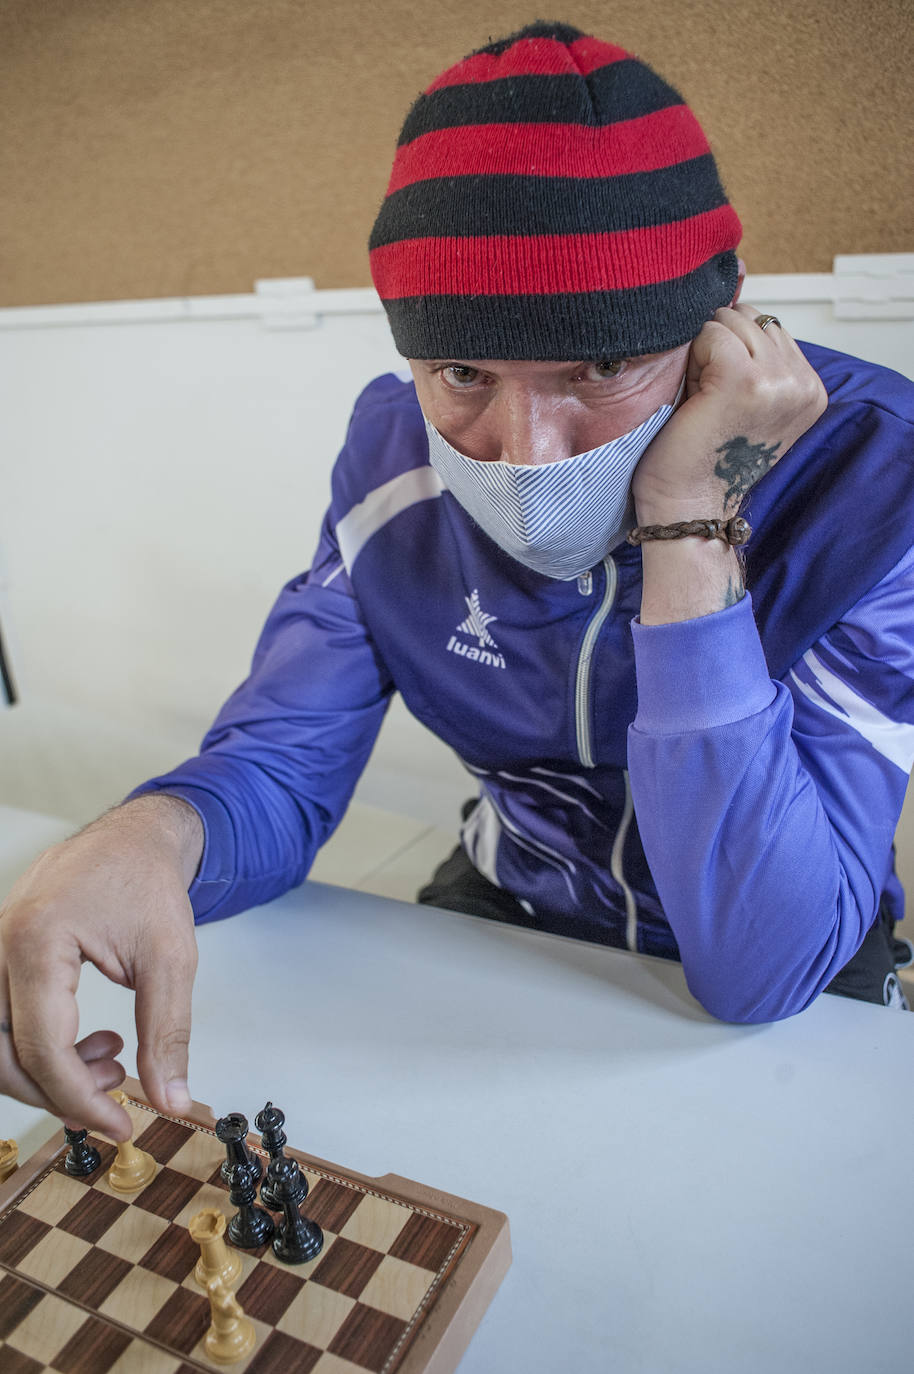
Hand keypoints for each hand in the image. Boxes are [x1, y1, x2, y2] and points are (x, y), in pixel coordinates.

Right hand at [0, 796, 201, 1139]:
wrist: (133, 838)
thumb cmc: (148, 881)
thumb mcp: (171, 959)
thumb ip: (167, 1033)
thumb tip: (172, 1099)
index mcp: (38, 941)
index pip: (42, 1047)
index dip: (80, 1099)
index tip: (121, 1123)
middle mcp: (1, 945)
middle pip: (3, 1055)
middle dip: (58, 1093)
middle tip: (115, 1099)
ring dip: (49, 1072)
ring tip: (114, 1062)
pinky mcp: (1, 956)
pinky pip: (3, 1021)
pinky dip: (41, 1047)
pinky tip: (93, 1043)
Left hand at [632, 303, 827, 524]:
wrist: (688, 503)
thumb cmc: (701, 454)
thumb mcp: (744, 395)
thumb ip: (753, 349)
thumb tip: (736, 279)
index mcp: (811, 388)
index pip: (768, 326)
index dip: (733, 353)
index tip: (725, 402)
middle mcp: (803, 383)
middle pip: (750, 316)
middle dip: (718, 348)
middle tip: (709, 400)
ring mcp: (777, 380)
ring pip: (728, 320)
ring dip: (703, 354)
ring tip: (703, 400)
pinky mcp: (744, 378)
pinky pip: (709, 332)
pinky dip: (692, 360)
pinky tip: (694, 398)